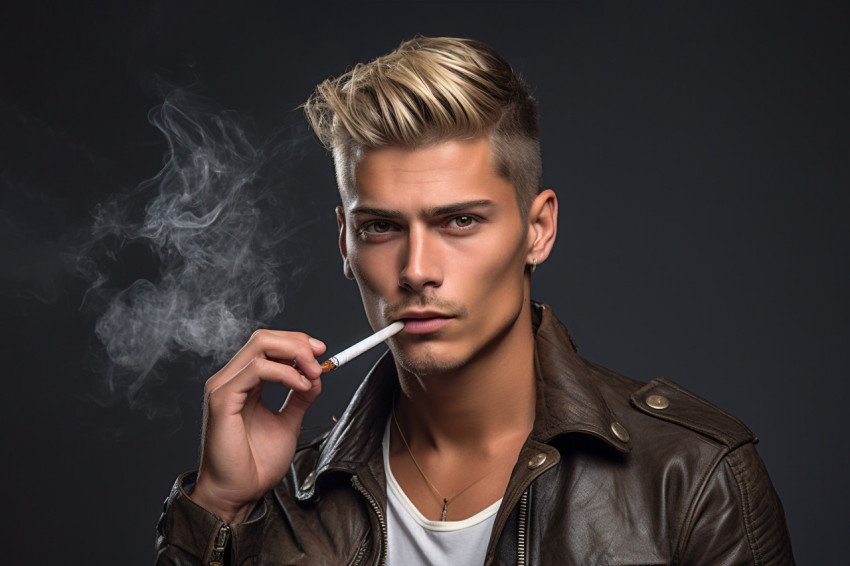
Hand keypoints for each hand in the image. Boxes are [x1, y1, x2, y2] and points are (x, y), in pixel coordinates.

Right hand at [189, 330, 325, 522]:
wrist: (238, 494)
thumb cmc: (256, 465)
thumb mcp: (288, 423)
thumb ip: (300, 398)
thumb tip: (317, 377)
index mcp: (243, 383)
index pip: (267, 345)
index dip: (296, 342)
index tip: (323, 352)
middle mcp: (230, 380)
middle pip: (263, 338)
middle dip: (298, 343)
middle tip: (321, 360)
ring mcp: (223, 387)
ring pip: (260, 346)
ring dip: (295, 355)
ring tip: (314, 375)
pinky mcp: (222, 399)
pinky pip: (256, 369)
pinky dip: (285, 372)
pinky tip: (301, 386)